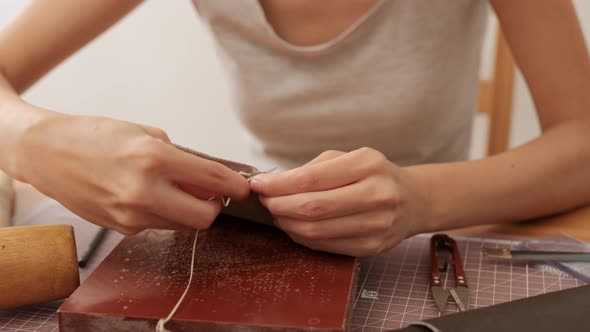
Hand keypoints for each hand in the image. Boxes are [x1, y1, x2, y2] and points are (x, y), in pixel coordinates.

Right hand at [11, 112, 248, 234]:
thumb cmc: (96, 135)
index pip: (213, 180)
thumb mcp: (146, 133)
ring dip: (187, 211)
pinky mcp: (121, 228)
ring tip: (171, 190)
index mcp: (154, 159)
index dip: (236, 186)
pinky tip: (147, 196)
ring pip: (182, 226)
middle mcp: (145, 191)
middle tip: (209, 194)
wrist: (46, 153)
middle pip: (204, 218)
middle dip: (213, 208)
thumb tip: (207, 180)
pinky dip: (163, 214)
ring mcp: (131, 215)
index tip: (245, 188)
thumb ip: (180, 158)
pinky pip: (157, 226)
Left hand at [250, 148, 431, 256]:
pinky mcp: (371, 247)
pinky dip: (302, 238)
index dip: (279, 184)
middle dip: (278, 205)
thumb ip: (312, 169)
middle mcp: (377, 194)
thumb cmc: (373, 175)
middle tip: (264, 201)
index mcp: (368, 165)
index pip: (312, 179)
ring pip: (316, 231)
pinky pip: (326, 246)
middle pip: (312, 208)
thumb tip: (271, 184)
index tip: (258, 184)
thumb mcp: (348, 158)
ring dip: (287, 224)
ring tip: (277, 214)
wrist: (413, 201)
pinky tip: (295, 227)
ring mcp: (377, 225)